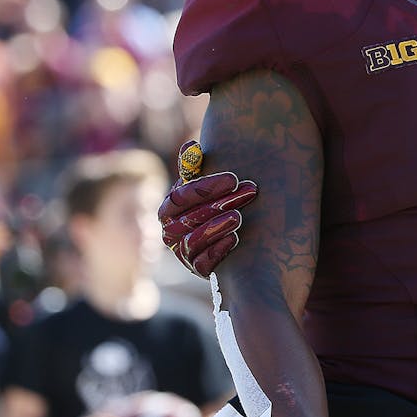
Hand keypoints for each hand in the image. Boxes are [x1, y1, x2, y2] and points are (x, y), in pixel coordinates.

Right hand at [159, 139, 257, 276]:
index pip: (179, 197)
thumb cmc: (214, 204)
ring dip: (217, 227)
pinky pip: (202, 263)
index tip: (233, 178)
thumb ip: (195, 168)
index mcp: (169, 209)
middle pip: (188, 218)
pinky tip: (235, 238)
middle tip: (247, 192)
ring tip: (239, 216)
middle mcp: (170, 232)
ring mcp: (182, 253)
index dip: (205, 187)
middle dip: (218, 203)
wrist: (230, 240)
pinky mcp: (197, 269)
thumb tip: (191, 146)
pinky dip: (218, 250)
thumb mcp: (204, 186)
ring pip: (193, 240)